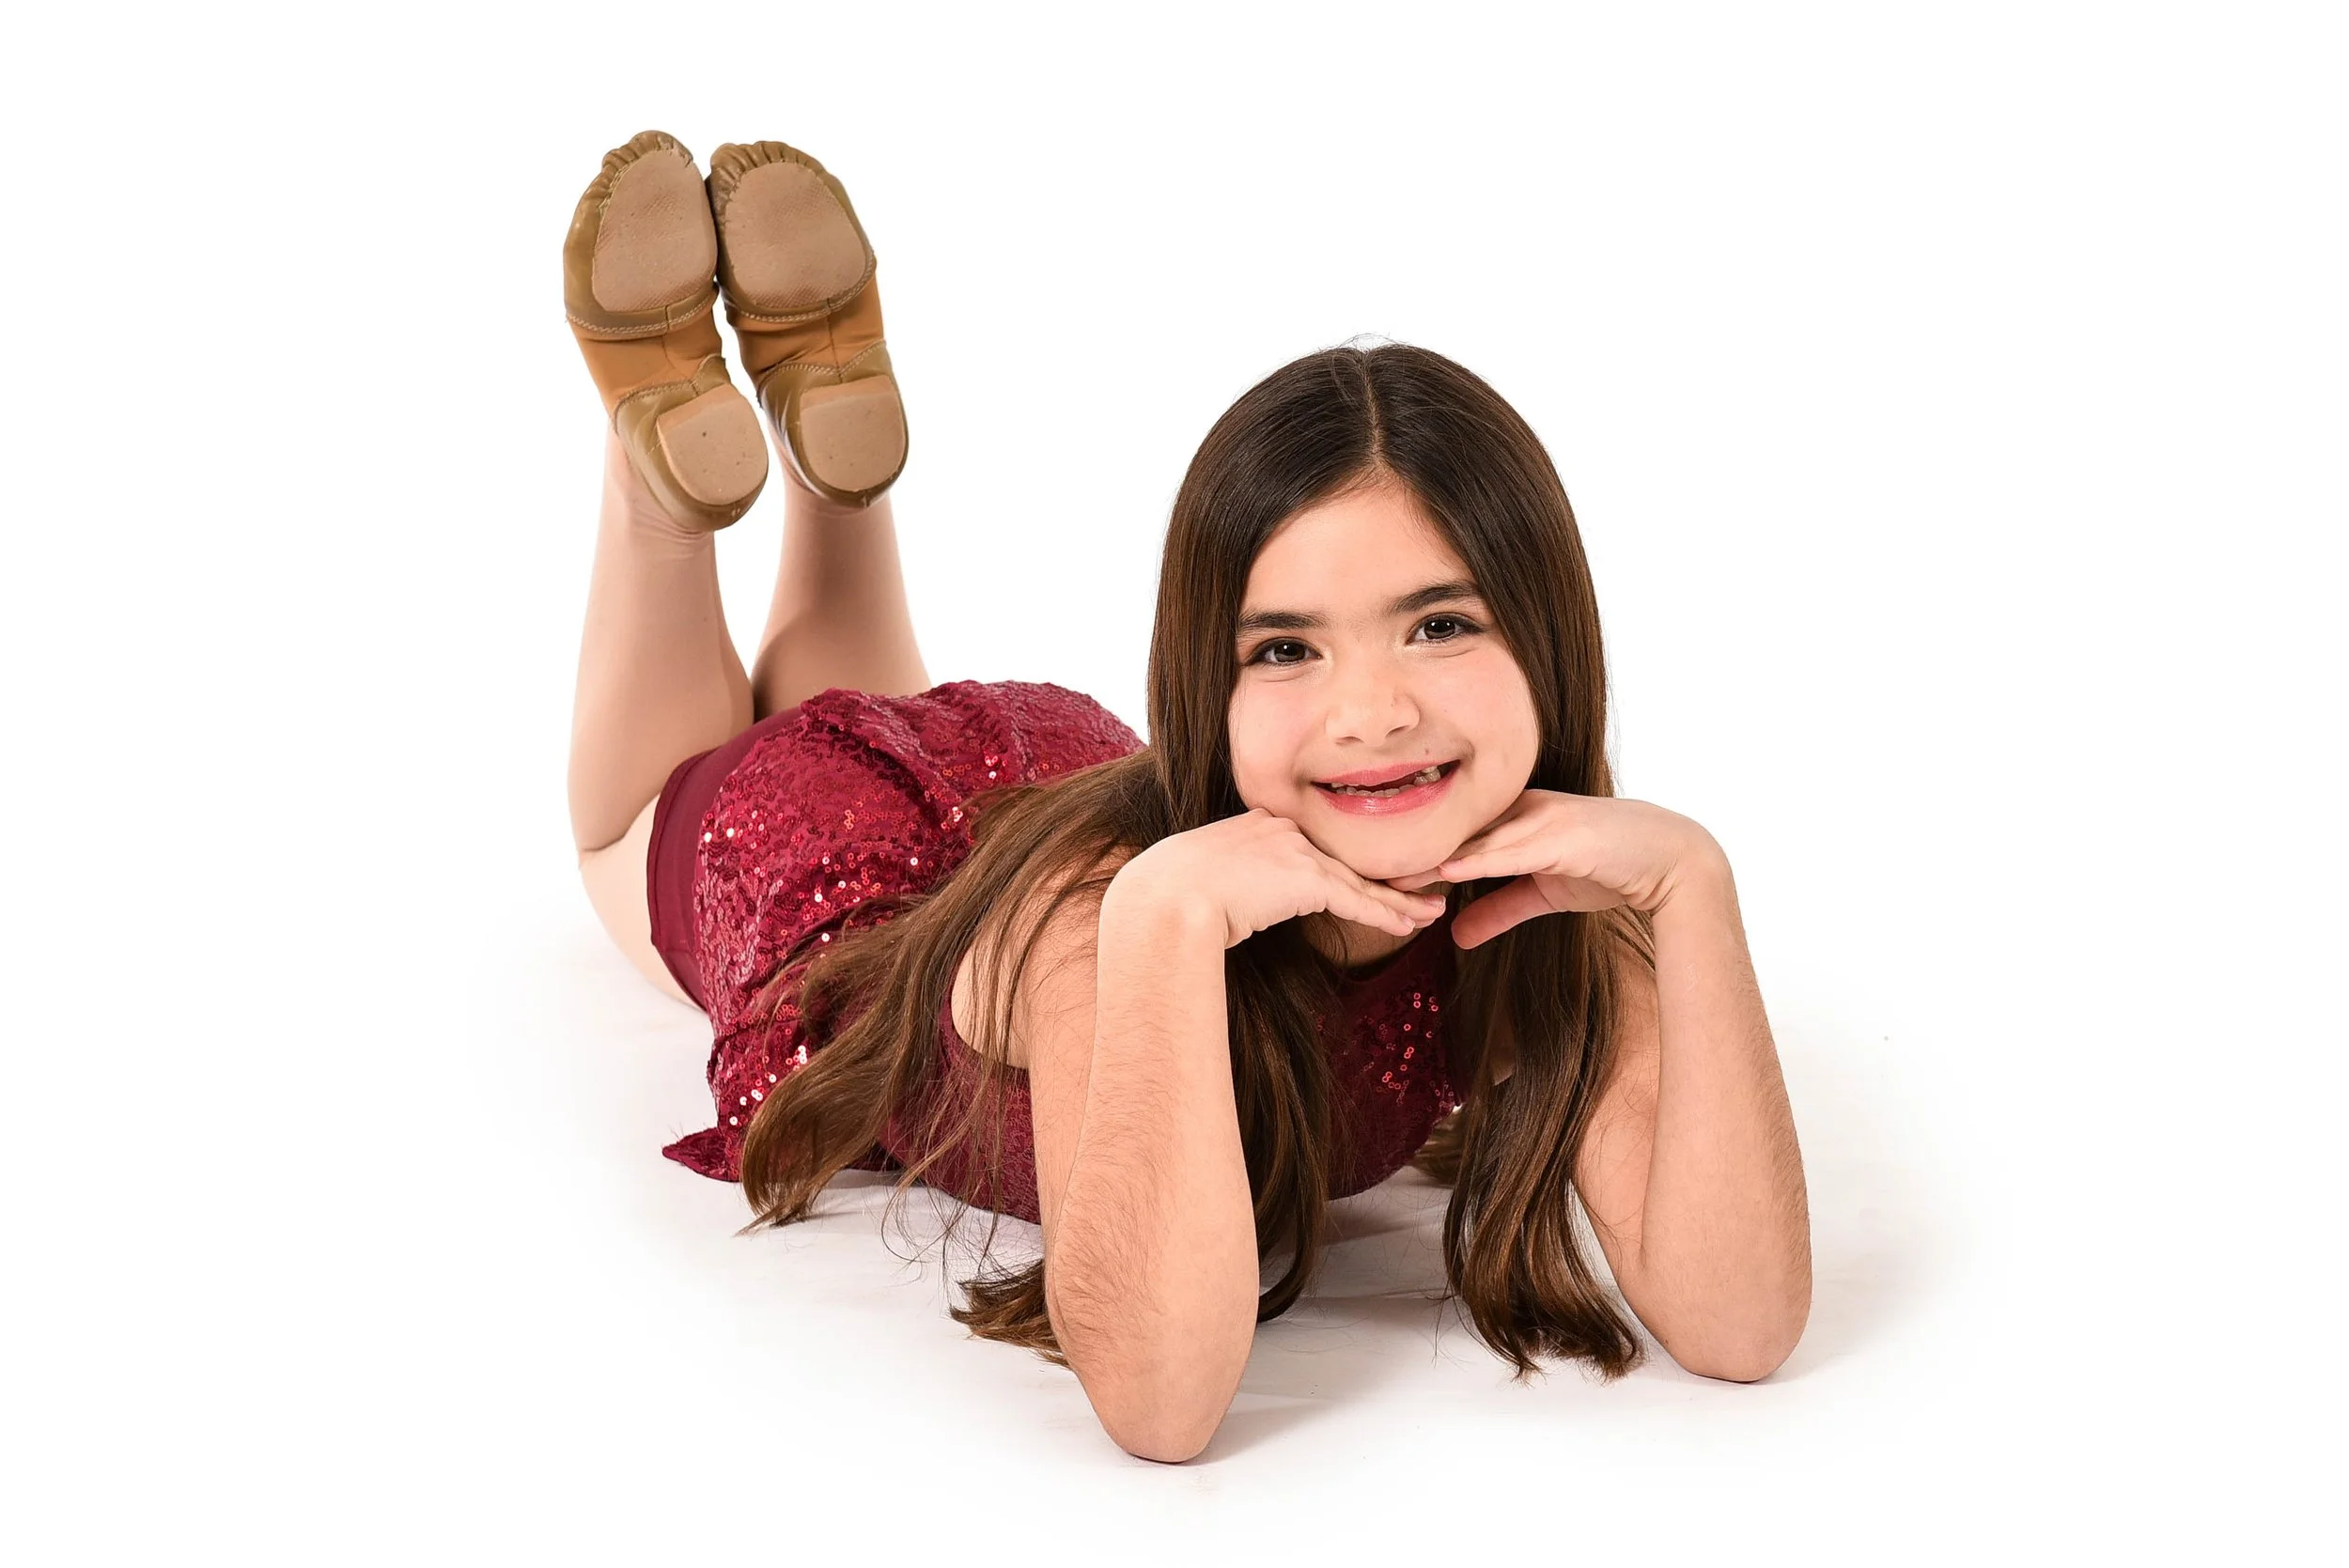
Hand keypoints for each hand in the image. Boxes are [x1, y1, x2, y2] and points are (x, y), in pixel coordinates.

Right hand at [1116, 807, 1451, 951]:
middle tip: (1418, 890)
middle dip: (1381, 879)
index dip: (1342, 869)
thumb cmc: (1164, 899)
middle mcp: (1281, 829)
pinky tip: (1412, 924)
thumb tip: (1222, 910)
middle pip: (1342, 861)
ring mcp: (1296, 850)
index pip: (1311, 850)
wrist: (1165, 900)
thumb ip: (1222, 886)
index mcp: (1256, 824)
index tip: (1364, 881)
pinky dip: (1387, 914)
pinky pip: (1358, 901)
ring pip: (1358, 881)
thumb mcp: (1194, 882)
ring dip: (1398, 901)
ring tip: (1430, 911)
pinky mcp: (1308, 878)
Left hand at [1385, 791, 1721, 948]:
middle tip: (1355, 866)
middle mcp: (1520, 810)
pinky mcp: (1562, 835)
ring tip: (1385, 870)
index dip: (1408, 849)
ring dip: (1429, 852)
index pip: (1449, 831)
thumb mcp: (1542, 892)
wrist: (1673, 862)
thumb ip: (1499, 908)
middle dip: (1405, 848)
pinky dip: (1477, 856)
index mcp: (1512, 818)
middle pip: (1450, 827)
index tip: (1363, 867)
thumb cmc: (1609, 866)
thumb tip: (1455, 935)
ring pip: (1473, 834)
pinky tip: (1444, 865)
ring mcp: (1541, 818)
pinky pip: (1511, 846)